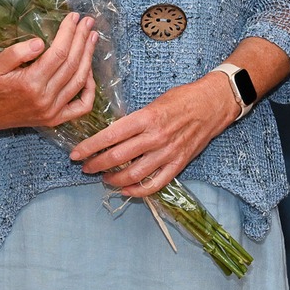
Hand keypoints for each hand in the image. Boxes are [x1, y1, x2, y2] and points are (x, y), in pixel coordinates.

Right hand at [0, 12, 98, 132]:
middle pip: (72, 64)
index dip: (69, 33)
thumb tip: (39, 42)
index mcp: (31, 83)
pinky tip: (90, 73)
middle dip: (82, 40)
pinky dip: (90, 90)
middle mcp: (46, 98)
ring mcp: (52, 111)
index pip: (59, 53)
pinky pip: (81, 107)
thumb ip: (15, 53)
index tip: (73, 17)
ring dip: (88, 57)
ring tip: (92, 38)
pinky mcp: (54, 119)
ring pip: (80, 81)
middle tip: (88, 22)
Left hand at [68, 74, 239, 198]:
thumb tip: (112, 135)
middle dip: (96, 164)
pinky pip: (155, 183)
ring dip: (114, 179)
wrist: (213, 104)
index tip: (76, 154)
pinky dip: (138, 190)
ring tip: (104, 178)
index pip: (110, 136)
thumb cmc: (182, 98)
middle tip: (85, 167)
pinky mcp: (178, 164)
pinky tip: (125, 189)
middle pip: (117, 157)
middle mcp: (155, 137)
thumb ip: (134, 120)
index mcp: (146, 118)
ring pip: (133, 174)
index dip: (89, 147)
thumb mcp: (154, 102)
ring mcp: (167, 153)